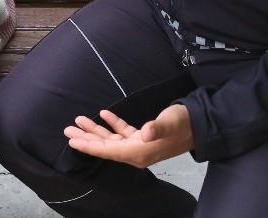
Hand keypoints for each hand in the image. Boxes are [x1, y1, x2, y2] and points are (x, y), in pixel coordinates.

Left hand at [64, 105, 193, 168]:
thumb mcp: (170, 124)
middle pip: (105, 147)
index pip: (108, 151)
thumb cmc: (183, 124)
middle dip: (86, 139)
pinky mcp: (144, 138)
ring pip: (111, 140)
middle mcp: (137, 152)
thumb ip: (158, 128)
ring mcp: (140, 145)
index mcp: (139, 152)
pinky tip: (104, 114)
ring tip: (78, 121)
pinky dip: (113, 124)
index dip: (89, 146)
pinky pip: (123, 132)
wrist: (200, 125)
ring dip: (96, 130)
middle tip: (67, 131)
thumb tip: (147, 132)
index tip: (72, 142)